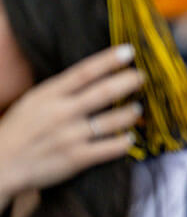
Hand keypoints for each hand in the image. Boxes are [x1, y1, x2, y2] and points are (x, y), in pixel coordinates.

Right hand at [0, 45, 143, 208]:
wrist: (0, 165)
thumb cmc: (20, 129)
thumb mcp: (34, 101)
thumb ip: (62, 90)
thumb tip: (95, 74)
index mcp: (49, 94)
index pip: (84, 72)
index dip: (109, 60)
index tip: (129, 51)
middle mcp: (61, 113)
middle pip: (104, 92)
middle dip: (129, 82)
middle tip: (142, 77)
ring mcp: (70, 136)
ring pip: (113, 120)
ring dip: (131, 112)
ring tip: (137, 108)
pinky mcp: (77, 158)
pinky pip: (111, 148)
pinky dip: (125, 141)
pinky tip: (129, 137)